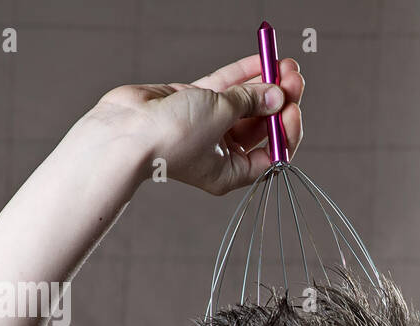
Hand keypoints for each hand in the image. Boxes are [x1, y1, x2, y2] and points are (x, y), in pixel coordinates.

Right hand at [88, 54, 304, 195]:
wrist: (125, 130)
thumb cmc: (171, 136)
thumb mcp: (221, 115)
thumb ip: (250, 101)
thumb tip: (277, 93)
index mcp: (231, 172)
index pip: (271, 153)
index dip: (285, 129)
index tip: (292, 106)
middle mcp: (220, 151)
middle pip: (260, 125)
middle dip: (279, 99)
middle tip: (294, 77)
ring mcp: (205, 125)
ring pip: (243, 103)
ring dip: (263, 83)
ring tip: (283, 63)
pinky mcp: (191, 103)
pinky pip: (223, 88)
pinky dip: (241, 74)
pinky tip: (260, 59)